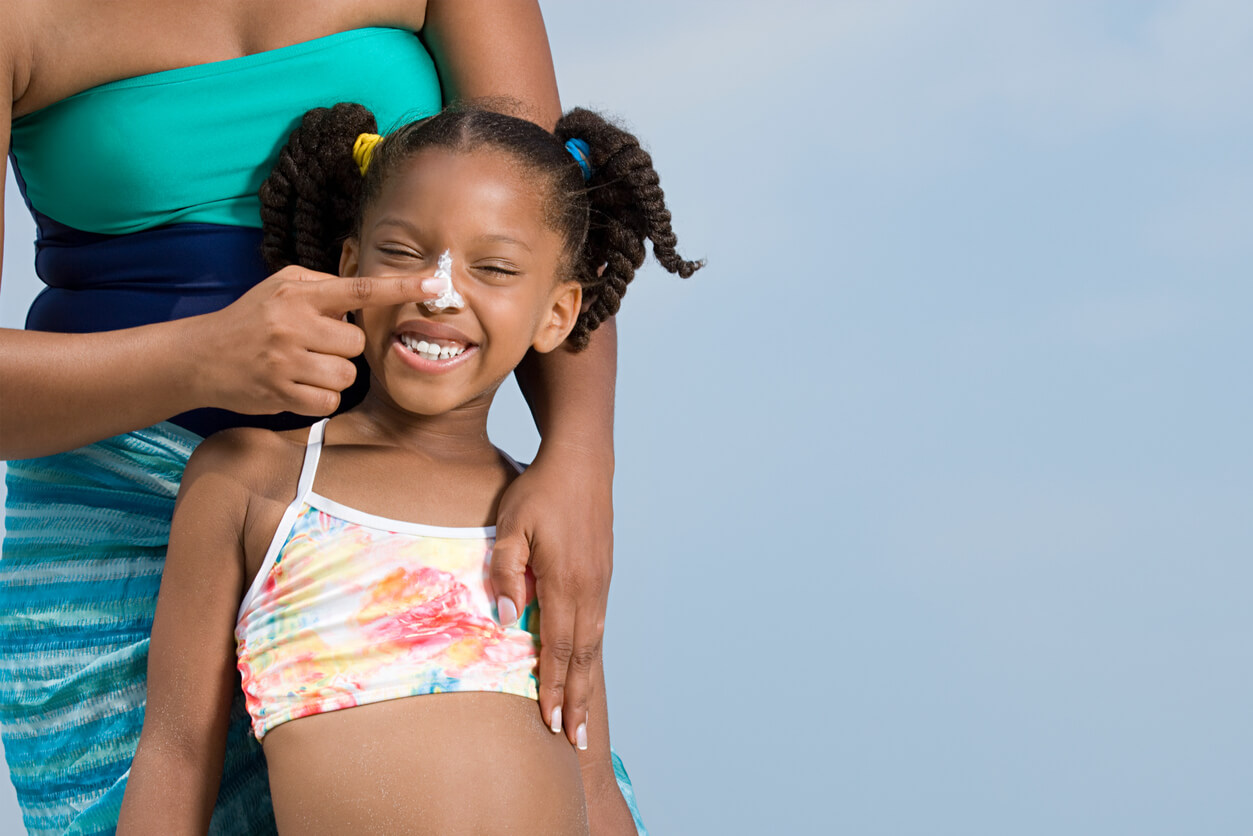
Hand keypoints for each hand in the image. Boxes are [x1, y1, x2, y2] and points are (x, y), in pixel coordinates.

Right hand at [193, 266, 426, 415]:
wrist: (198, 357)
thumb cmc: (250, 318)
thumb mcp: (280, 286)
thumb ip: (322, 285)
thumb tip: (365, 291)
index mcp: (299, 294)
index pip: (359, 289)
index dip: (400, 288)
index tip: (436, 285)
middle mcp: (293, 324)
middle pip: (356, 343)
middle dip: (343, 348)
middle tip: (314, 344)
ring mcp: (286, 361)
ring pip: (346, 375)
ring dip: (333, 374)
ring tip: (304, 365)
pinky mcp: (280, 393)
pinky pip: (329, 400)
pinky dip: (320, 397)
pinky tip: (296, 385)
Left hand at [491, 446, 613, 749]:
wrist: (583, 461)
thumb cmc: (540, 491)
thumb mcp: (511, 525)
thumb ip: (505, 572)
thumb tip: (507, 620)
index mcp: (566, 582)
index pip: (560, 647)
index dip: (555, 688)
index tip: (553, 723)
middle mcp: (590, 589)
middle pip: (583, 656)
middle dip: (579, 700)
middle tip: (576, 740)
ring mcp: (600, 582)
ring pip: (594, 643)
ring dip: (588, 682)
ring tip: (584, 717)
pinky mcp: (602, 574)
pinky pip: (597, 624)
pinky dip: (591, 655)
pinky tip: (586, 667)